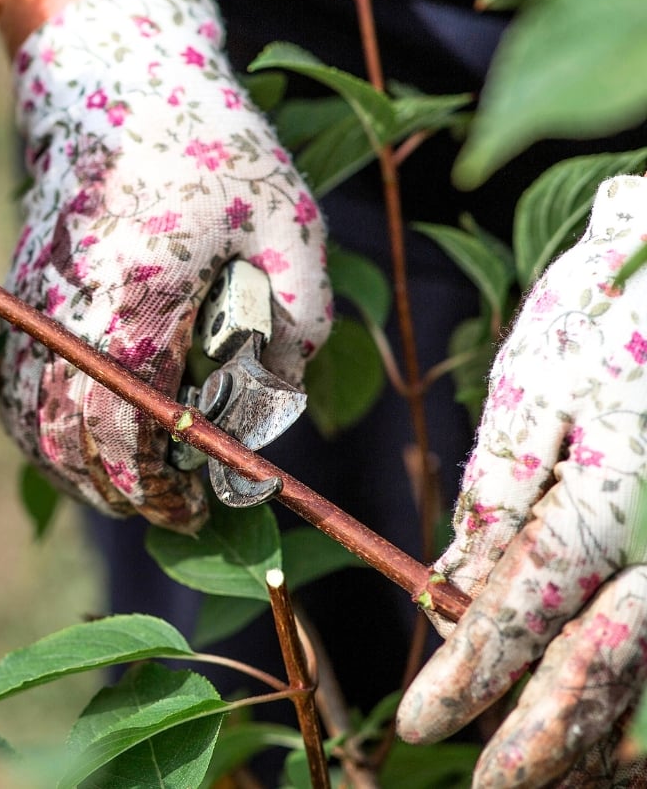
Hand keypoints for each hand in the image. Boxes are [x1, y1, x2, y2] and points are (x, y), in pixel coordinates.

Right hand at [0, 0, 329, 533]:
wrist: (111, 78)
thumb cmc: (209, 142)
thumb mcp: (287, 217)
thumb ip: (300, 311)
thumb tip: (281, 390)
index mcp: (136, 299)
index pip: (130, 427)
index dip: (161, 484)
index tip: (201, 505)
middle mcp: (68, 312)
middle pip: (71, 439)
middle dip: (121, 493)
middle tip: (173, 511)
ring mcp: (33, 304)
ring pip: (30, 421)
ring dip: (73, 469)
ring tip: (126, 490)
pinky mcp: (21, 293)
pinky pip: (11, 385)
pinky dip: (38, 431)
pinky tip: (77, 443)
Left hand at [398, 177, 646, 786]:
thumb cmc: (623, 308)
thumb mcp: (545, 382)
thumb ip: (504, 494)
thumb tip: (456, 585)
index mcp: (611, 492)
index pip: (527, 610)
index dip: (472, 676)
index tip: (423, 725)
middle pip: (608, 666)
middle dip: (544, 741)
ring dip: (611, 742)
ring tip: (560, 781)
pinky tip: (627, 742)